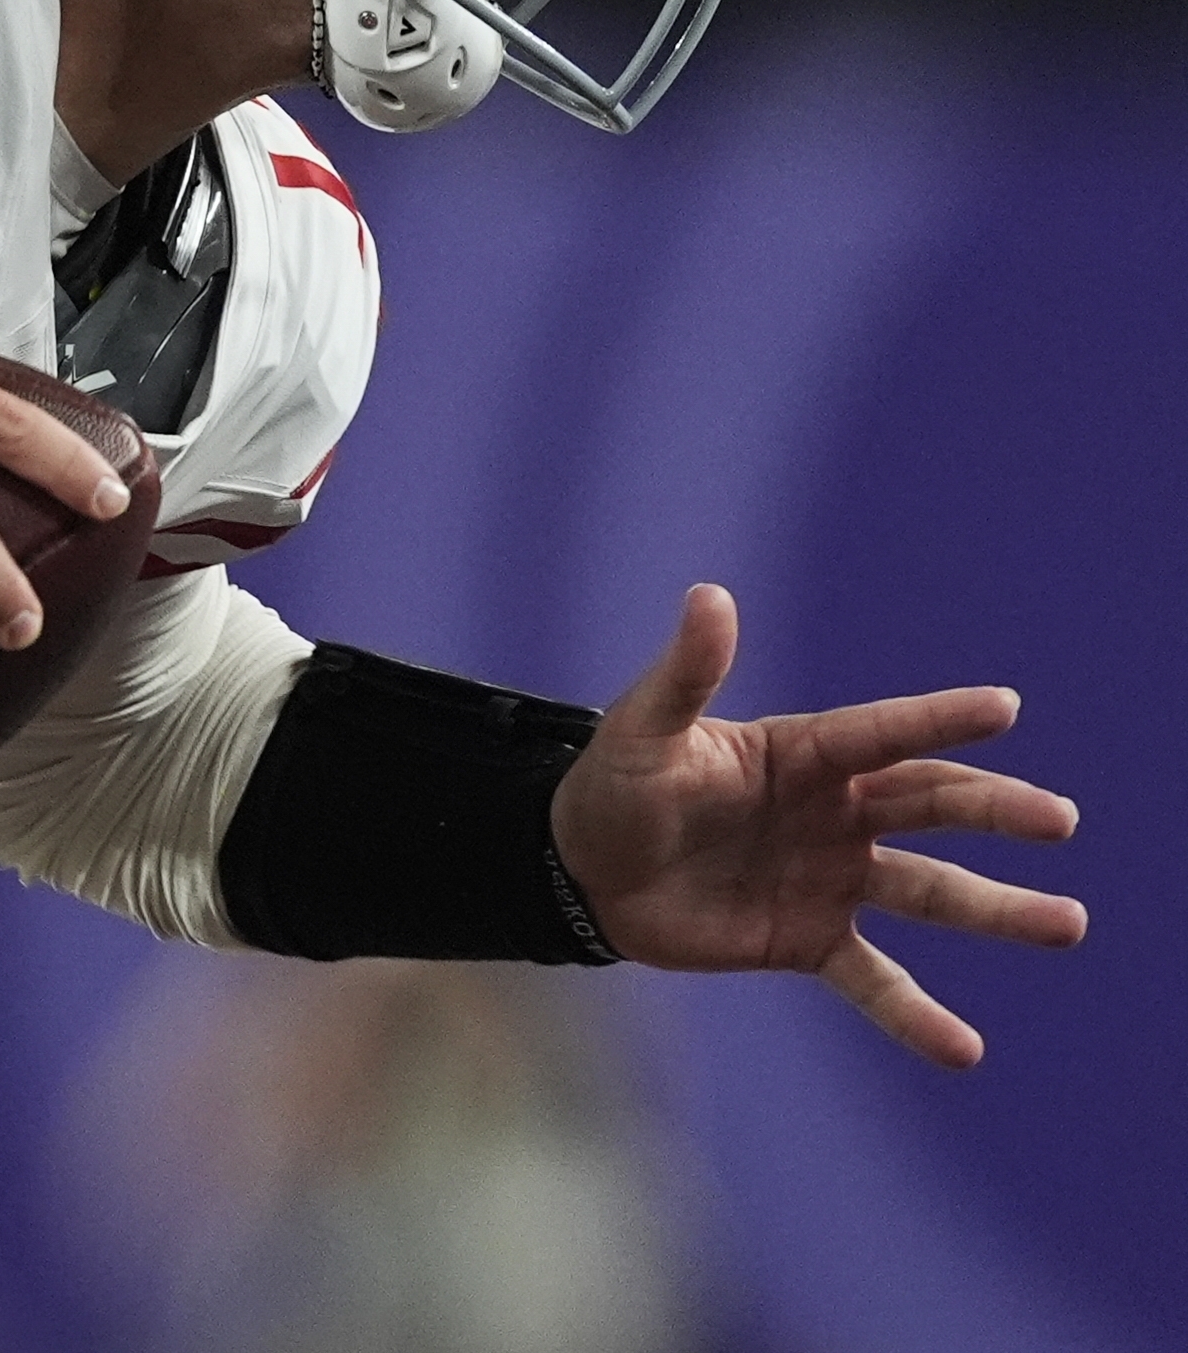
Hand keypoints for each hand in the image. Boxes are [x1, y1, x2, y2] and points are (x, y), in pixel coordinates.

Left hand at [550, 584, 1085, 1066]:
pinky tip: (964, 1050)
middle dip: (995, 810)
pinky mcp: (808, 940)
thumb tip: (710, 596)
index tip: (1004, 705)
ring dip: (998, 910)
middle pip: (930, 806)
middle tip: (1059, 818)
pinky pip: (874, 982)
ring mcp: (830, 879)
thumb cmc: (612, 787)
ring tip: (1067, 923)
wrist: (580, 874)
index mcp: (803, 753)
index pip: (883, 733)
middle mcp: (835, 813)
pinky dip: (916, 1016)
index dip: (938, 717)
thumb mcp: (644, 730)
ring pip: (930, 894)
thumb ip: (686, 673)